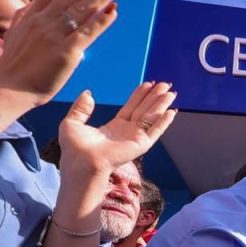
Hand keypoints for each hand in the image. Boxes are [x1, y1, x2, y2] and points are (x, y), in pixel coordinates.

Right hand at [0, 0, 119, 107]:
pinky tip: (114, 11)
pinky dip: (102, 20)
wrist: (9, 88)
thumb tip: (32, 7)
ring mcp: (54, 35)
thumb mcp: (15, 33)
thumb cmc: (14, 65)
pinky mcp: (66, 51)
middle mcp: (42, 21)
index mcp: (30, 15)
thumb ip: (25, 18)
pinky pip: (88, 31)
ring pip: (82, 9)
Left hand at [59, 81, 177, 177]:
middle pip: (144, 110)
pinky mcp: (141, 144)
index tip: (148, 84)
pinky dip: (164, 121)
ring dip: (162, 104)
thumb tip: (88, 93)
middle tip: (165, 84)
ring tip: (171, 92)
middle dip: (155, 97)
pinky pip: (155, 131)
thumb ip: (80, 108)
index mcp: (114, 128)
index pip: (131, 108)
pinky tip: (172, 111)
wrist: (82, 162)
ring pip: (152, 117)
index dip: (140, 96)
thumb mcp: (72, 123)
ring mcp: (135, 138)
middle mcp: (127, 132)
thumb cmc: (75, 148)